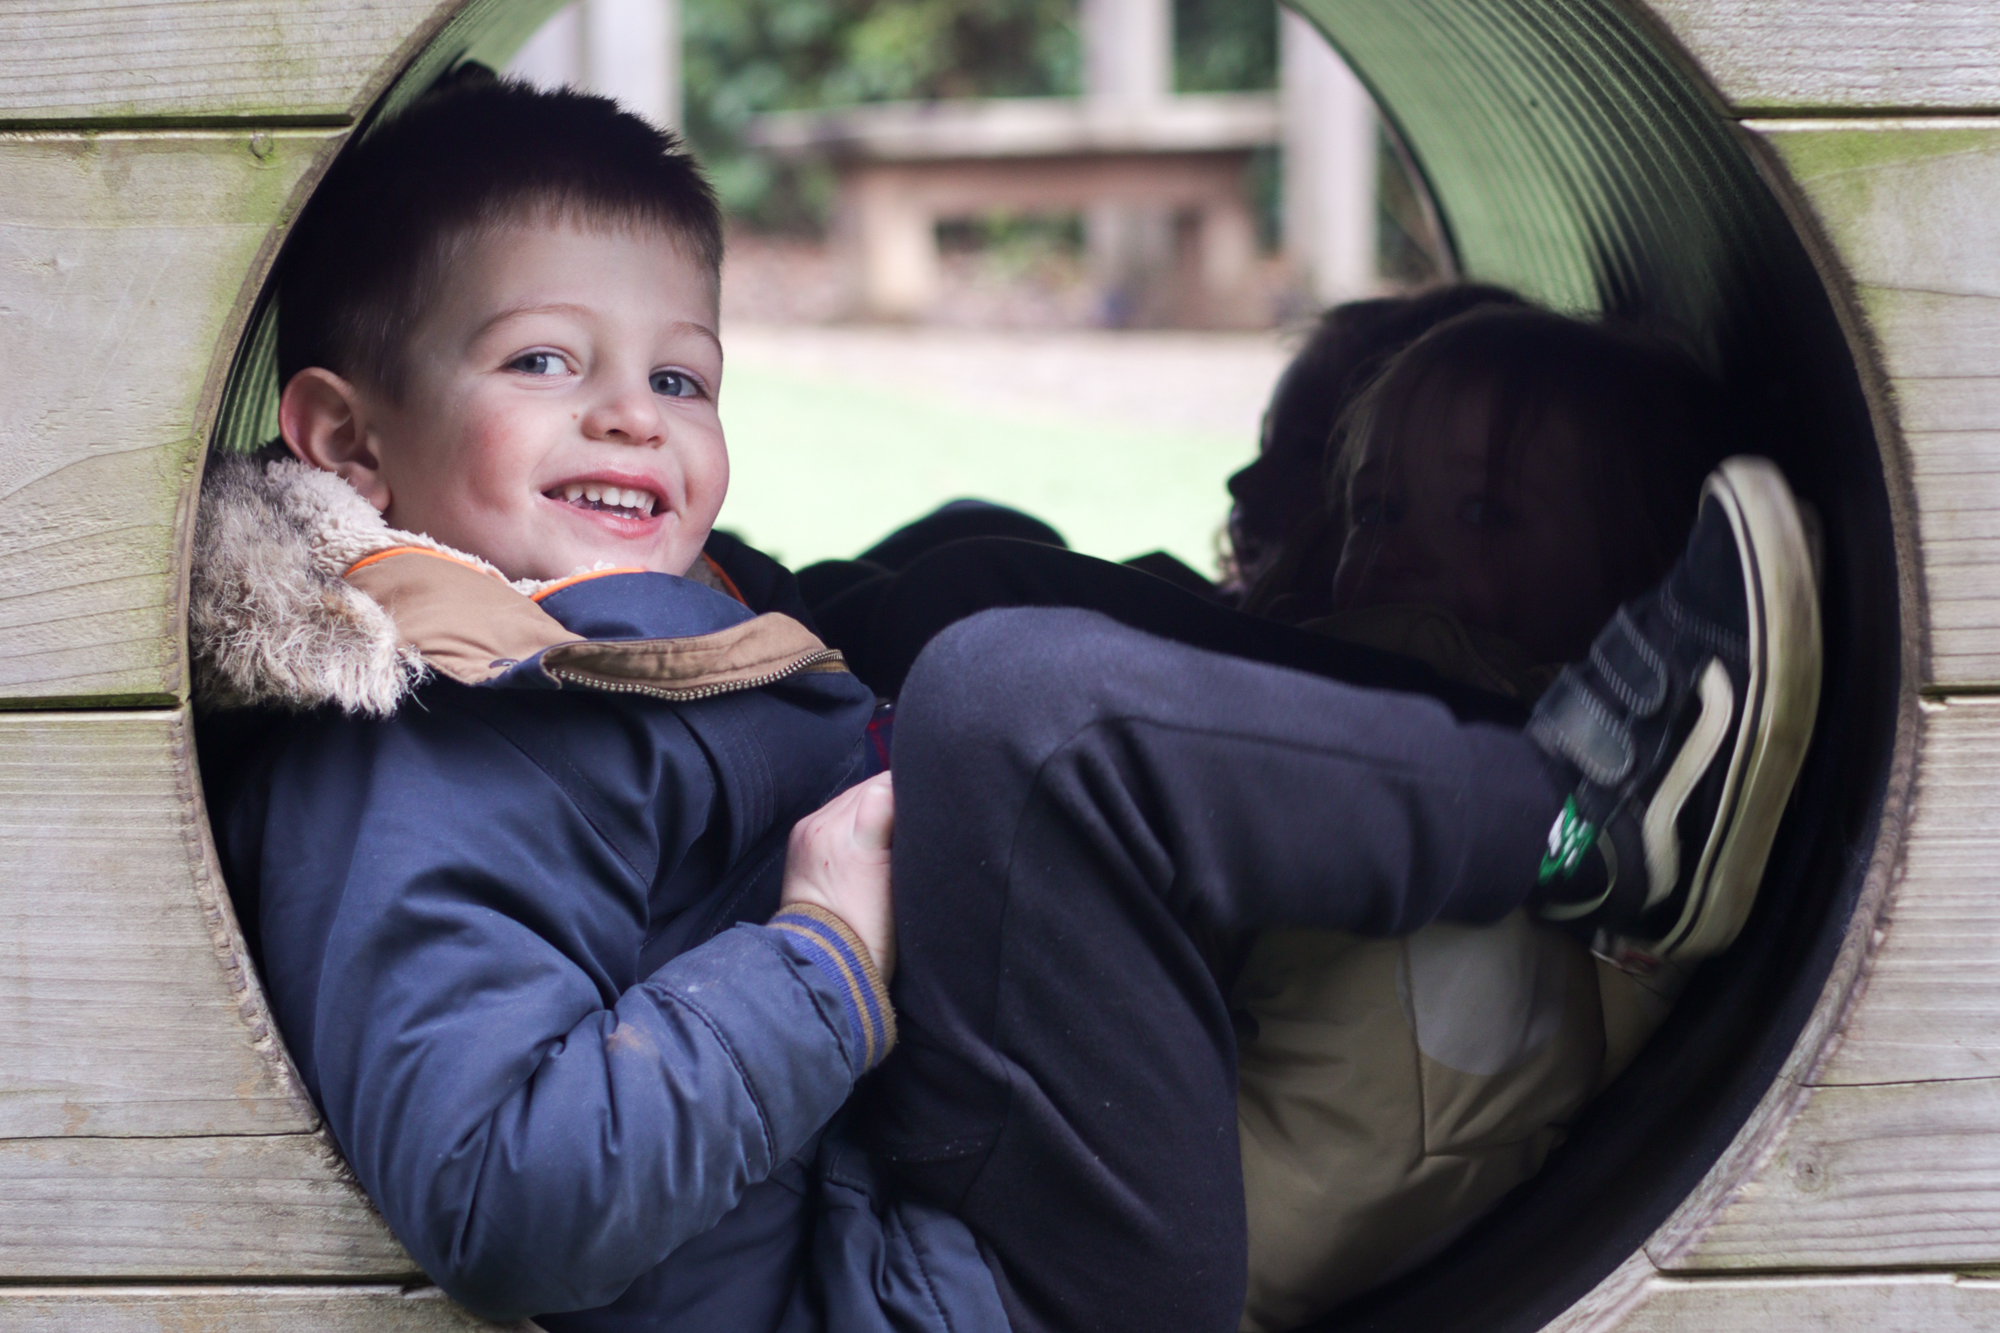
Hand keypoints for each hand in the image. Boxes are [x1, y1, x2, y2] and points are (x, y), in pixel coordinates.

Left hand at [779, 773, 895, 982]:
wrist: (822, 962)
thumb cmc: (872, 935)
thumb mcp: (904, 888)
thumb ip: (906, 836)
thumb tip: (915, 803)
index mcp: (856, 838)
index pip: (889, 786)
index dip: (912, 793)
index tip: (925, 810)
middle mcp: (826, 826)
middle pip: (872, 786)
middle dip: (893, 797)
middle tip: (911, 822)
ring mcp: (809, 829)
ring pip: (854, 795)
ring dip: (872, 805)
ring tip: (888, 831)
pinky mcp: (800, 835)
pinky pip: (834, 809)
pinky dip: (852, 816)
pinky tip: (864, 838)